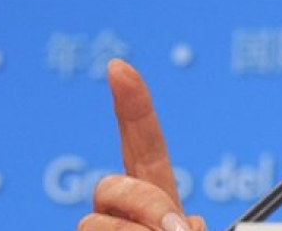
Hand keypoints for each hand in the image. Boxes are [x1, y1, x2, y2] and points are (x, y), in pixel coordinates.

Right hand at [77, 60, 206, 230]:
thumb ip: (185, 223)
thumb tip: (182, 224)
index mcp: (156, 193)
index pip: (144, 141)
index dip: (133, 104)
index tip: (119, 66)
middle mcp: (120, 206)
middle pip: (111, 186)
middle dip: (145, 206)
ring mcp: (99, 224)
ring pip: (96, 223)